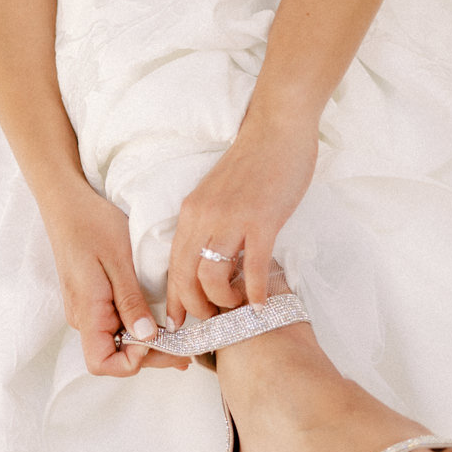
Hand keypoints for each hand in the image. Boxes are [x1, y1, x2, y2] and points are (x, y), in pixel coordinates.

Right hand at [46, 183, 188, 377]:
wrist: (67, 203)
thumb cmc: (92, 224)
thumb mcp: (119, 260)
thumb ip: (131, 302)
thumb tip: (148, 337)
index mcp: (87, 310)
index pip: (102, 363)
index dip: (132, 361)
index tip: (157, 338)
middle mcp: (82, 317)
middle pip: (114, 356)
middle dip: (151, 357)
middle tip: (187, 350)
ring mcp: (85, 310)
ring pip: (116, 342)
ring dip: (147, 344)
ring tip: (180, 340)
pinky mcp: (91, 301)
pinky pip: (114, 325)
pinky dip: (137, 329)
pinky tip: (158, 323)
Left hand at [167, 115, 318, 327]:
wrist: (277, 128)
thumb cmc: (253, 163)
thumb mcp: (218, 195)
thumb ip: (211, 224)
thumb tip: (212, 261)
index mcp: (191, 212)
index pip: (173, 265)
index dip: (176, 300)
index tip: (181, 323)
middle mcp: (204, 217)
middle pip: (186, 278)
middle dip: (197, 309)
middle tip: (216, 321)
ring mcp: (232, 219)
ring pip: (212, 278)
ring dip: (225, 302)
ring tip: (240, 306)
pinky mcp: (261, 221)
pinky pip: (252, 269)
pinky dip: (254, 293)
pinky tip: (261, 303)